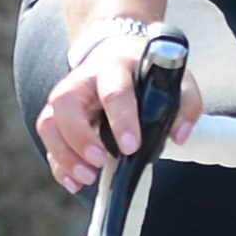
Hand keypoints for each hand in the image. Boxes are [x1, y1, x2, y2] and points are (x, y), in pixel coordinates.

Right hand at [36, 15, 191, 192]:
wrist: (118, 53)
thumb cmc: (148, 72)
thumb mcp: (175, 78)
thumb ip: (186, 104)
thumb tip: (179, 136)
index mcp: (114, 68)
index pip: (114, 93)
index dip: (121, 120)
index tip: (132, 147)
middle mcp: (82, 81)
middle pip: (66, 105)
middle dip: (80, 137)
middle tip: (100, 162)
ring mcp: (64, 98)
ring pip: (49, 123)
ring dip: (64, 154)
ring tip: (87, 177)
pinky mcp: (57, 116)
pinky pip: (49, 140)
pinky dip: (58, 164)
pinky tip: (73, 182)